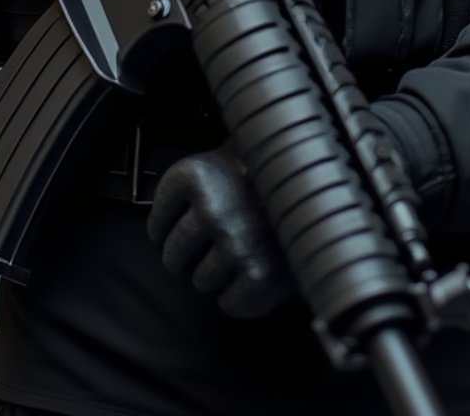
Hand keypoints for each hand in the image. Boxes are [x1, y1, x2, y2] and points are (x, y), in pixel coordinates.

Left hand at [147, 143, 293, 318]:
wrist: (314, 186)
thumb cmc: (258, 178)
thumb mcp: (217, 164)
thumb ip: (186, 191)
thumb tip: (158, 232)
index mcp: (192, 176)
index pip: (156, 225)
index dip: (167, 231)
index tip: (184, 227)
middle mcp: (210, 209)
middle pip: (172, 258)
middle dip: (187, 258)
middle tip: (213, 245)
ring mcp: (234, 243)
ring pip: (199, 282)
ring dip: (216, 274)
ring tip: (241, 251)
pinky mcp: (258, 274)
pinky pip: (229, 304)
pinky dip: (239, 295)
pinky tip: (253, 270)